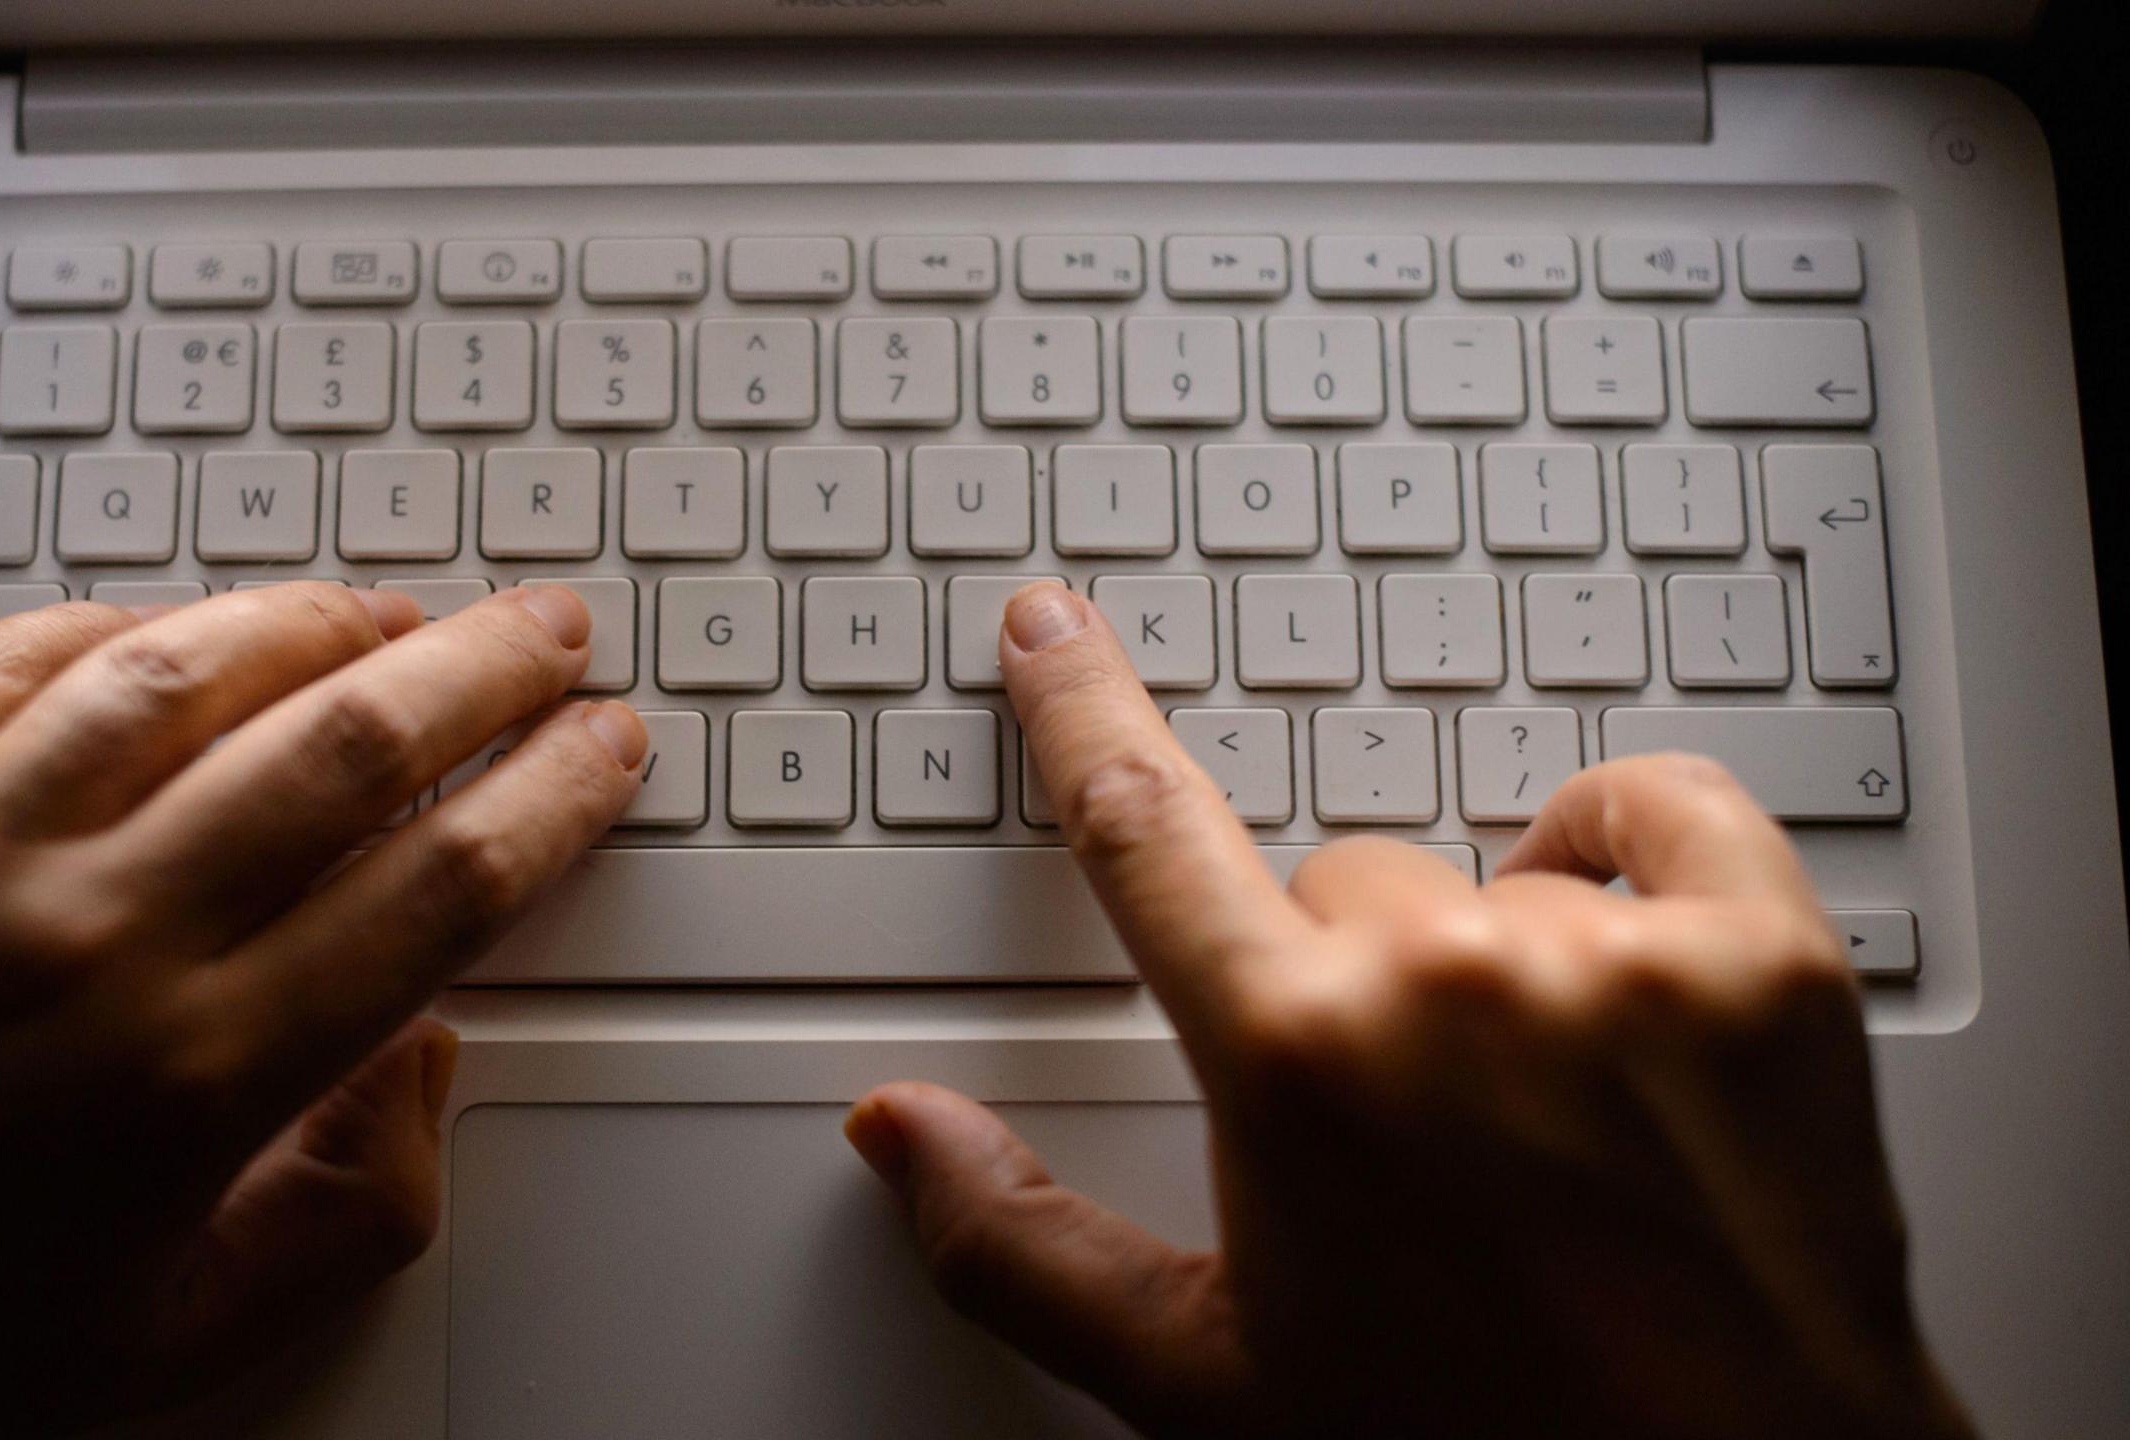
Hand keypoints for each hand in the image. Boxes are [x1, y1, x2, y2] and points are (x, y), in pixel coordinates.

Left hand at [0, 583, 646, 1429]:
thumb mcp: (171, 1340)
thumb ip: (351, 1210)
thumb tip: (426, 1059)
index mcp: (192, 1086)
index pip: (441, 887)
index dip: (552, 797)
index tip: (600, 750)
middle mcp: (85, 947)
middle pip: (351, 745)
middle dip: (485, 669)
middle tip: (544, 632)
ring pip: (190, 668)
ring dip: (319, 620)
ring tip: (386, 612)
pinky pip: (9, 660)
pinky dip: (121, 626)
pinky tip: (179, 629)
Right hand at [845, 582, 1972, 1439]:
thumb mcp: (1207, 1382)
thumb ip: (1021, 1242)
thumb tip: (902, 1134)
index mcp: (1296, 1060)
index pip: (1142, 825)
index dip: (1081, 709)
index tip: (1057, 630)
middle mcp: (1449, 981)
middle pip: (1334, 882)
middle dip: (1345, 986)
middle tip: (1409, 1135)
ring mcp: (1619, 959)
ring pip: (1488, 874)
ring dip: (1492, 965)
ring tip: (1539, 1124)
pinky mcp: (1767, 957)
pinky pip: (1657, 806)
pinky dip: (1628, 855)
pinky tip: (1622, 964)